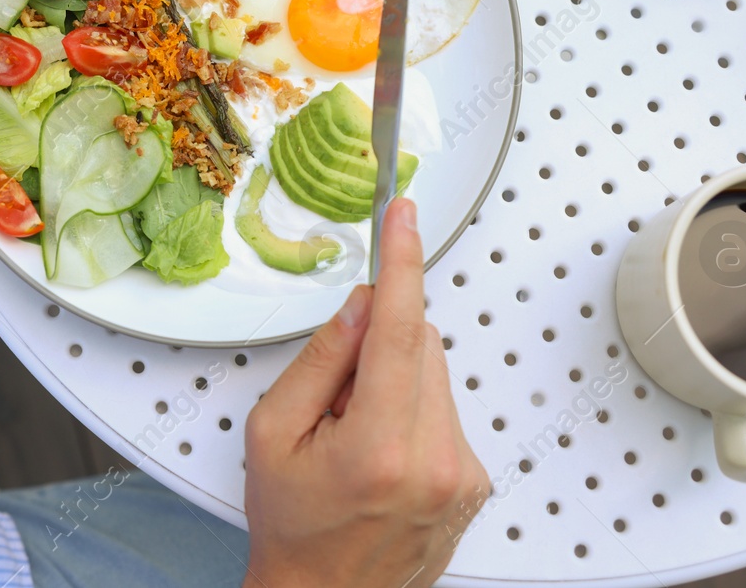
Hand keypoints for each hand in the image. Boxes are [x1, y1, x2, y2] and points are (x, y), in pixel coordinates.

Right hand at [243, 200, 490, 587]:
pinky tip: (380, 454)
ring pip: (434, 374)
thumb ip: (320, 360)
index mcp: (379, 448)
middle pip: (420, 345)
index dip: (403, 263)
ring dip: (395, 381)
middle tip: (334, 396)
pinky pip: (445, 409)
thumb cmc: (293, 528)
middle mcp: (435, 462)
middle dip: (377, 345)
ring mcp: (462, 475)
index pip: (399, 330)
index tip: (405, 217)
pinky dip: (412, 412)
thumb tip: (362, 303)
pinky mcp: (474, 481)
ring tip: (355, 436)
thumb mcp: (271, 433)